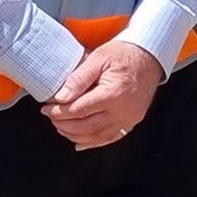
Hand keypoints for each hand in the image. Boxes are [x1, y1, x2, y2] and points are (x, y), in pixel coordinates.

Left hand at [41, 40, 164, 148]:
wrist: (150, 55)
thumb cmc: (125, 53)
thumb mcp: (98, 58)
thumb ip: (78, 79)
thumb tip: (61, 98)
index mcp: (112, 94)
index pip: (78, 110)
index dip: (59, 112)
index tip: (46, 109)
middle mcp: (122, 111)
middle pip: (85, 127)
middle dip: (64, 124)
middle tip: (51, 117)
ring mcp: (129, 118)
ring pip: (97, 136)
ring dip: (76, 136)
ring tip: (61, 128)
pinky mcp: (132, 120)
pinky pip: (111, 137)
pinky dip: (94, 142)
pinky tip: (80, 143)